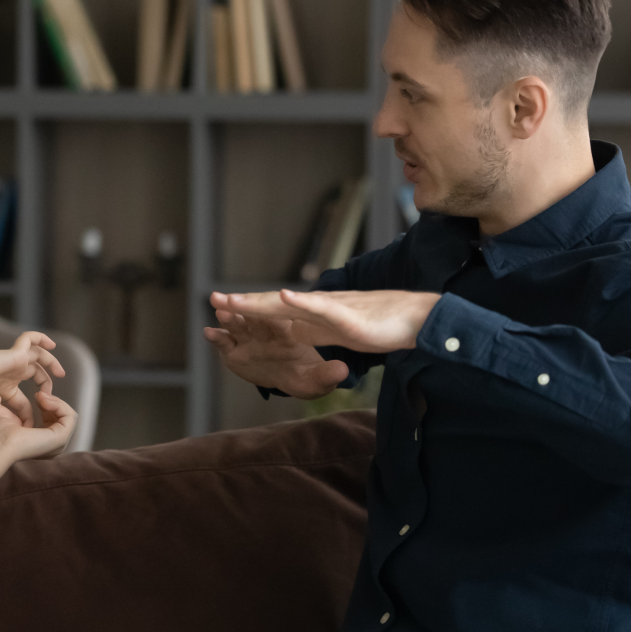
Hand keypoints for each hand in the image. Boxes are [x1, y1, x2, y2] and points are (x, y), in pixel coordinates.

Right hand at [0, 332, 66, 425]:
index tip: (32, 423)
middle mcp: (11, 371)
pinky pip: (30, 338)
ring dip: (51, 362)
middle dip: (46, 383)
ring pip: (38, 355)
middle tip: (51, 396)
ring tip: (60, 373)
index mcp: (5, 385)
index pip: (24, 398)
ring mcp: (14, 360)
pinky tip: (52, 345)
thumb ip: (7, 416)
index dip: (30, 411)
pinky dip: (41, 338)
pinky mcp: (15, 352)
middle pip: (36, 373)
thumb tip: (20, 426)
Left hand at [0, 390, 76, 463]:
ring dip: (56, 401)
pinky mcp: (62, 438)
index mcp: (42, 444)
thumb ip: (21, 415)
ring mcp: (59, 444)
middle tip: (39, 395)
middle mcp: (53, 446)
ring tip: (41, 396)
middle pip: (63, 417)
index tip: (36, 396)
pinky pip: (70, 416)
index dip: (48, 405)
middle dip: (53, 402)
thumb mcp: (12, 420)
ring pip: (68, 415)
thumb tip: (27, 410)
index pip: (55, 420)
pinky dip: (59, 404)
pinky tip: (45, 401)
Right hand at [204, 291, 349, 398]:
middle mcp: (264, 331)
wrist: (289, 379)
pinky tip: (209, 333)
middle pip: (253, 315)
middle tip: (232, 298)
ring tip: (220, 311)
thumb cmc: (304, 376)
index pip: (284, 315)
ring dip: (229, 318)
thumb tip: (343, 370)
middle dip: (242, 306)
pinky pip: (224, 343)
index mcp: (287, 331)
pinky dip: (216, 337)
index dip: (283, 306)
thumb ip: (327, 375)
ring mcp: (247, 340)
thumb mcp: (316, 380)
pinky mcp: (234, 351)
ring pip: (237, 325)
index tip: (283, 296)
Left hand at [219, 289, 441, 354]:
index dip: (249, 311)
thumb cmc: (381, 328)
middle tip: (213, 300)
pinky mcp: (351, 318)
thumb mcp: (338, 334)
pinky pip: (322, 309)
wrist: (417, 321)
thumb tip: (293, 334)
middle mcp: (319, 309)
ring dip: (262, 302)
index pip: (276, 314)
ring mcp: (334, 311)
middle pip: (275, 306)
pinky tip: (283, 297)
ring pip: (291, 305)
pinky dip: (302, 302)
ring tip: (235, 301)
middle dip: (244, 305)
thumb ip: (316, 332)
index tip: (222, 310)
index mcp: (316, 317)